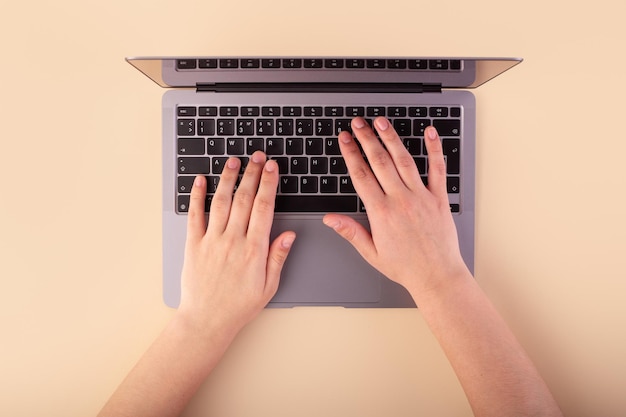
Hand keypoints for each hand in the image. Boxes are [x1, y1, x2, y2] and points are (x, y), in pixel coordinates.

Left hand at [178, 151, 295, 336]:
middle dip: (253, 174)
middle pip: (245, 198)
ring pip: (221, 201)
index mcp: (254, 249)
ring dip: (228, 178)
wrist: (207, 321)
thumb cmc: (238, 306)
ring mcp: (212, 240)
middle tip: (258, 156)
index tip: (272, 168)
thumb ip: (278, 257)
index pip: (264, 208)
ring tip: (234, 161)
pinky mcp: (194, 244)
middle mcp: (233, 240)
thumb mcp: (268, 286)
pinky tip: (201, 180)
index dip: (269, 184)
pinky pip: (195, 215)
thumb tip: (289, 235)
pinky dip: (197, 196)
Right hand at [323, 118, 468, 296]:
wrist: (436, 276)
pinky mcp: (439, 198)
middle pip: (379, 162)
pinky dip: (434, 149)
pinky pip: (438, 169)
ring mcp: (421, 197)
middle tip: (358, 123)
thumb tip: (330, 218)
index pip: (361, 175)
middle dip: (366, 139)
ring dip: (391, 138)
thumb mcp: (371, 252)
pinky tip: (430, 132)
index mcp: (381, 213)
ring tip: (381, 121)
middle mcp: (400, 200)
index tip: (344, 139)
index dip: (350, 154)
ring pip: (404, 160)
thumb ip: (350, 231)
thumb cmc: (405, 267)